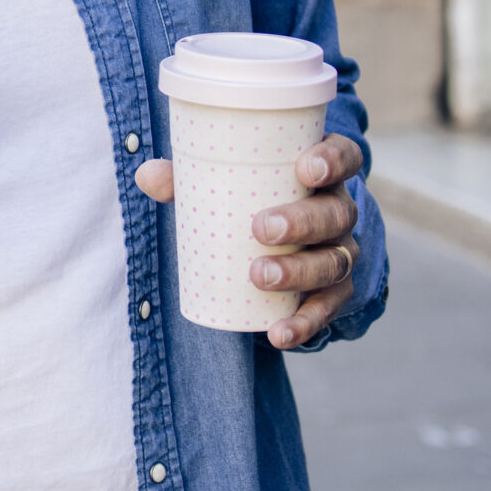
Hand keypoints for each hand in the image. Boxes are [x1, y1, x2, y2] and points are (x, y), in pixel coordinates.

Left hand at [134, 134, 365, 349]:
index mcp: (320, 173)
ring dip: (300, 272)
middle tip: (262, 229)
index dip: (333, 160)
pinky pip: (327, 309)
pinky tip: (279, 333)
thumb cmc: (246, 199)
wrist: (274, 245)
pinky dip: (305, 323)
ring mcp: (340, 252)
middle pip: (336, 214)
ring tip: (259, 275)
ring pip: (334, 262)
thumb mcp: (222, 184)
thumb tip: (146, 176)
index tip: (305, 168)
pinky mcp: (334, 292)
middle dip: (302, 222)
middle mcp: (338, 211)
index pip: (344, 157)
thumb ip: (186, 177)